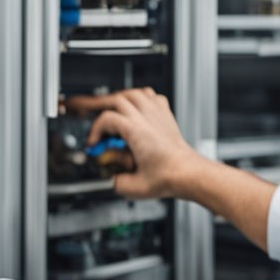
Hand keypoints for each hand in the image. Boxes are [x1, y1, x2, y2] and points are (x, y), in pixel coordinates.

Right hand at [64, 88, 211, 199]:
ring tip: (111, 106)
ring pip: (135, 93)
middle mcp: (147, 119)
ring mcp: (158, 115)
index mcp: (136, 132)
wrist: (189, 174)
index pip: (106, 119)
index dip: (95, 131)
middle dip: (99, 105)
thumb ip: (115, 182)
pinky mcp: (166, 117)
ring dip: (120, 97)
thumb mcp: (134, 187)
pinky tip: (137, 106)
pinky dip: (141, 97)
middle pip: (117, 99)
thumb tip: (110, 177)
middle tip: (90, 113)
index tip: (94, 144)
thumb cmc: (168, 177)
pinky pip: (153, 96)